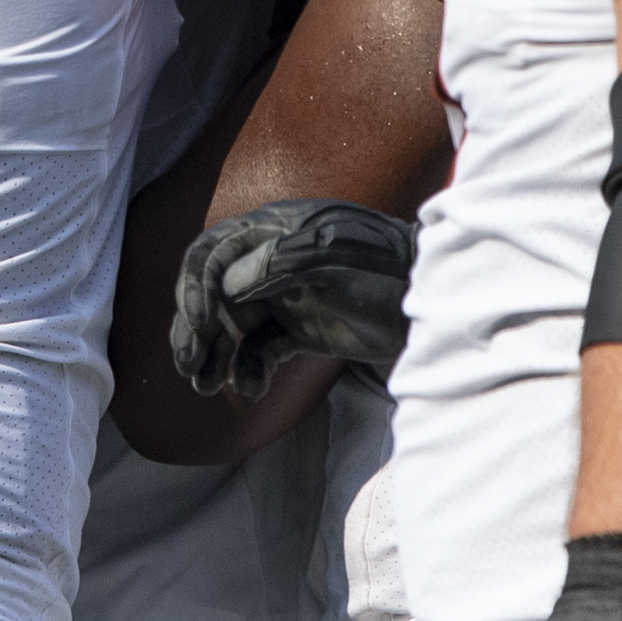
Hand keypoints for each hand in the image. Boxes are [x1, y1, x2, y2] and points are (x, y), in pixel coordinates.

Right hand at [170, 198, 412, 395]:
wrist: (432, 306)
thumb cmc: (384, 271)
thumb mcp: (330, 260)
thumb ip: (275, 265)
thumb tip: (224, 285)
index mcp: (273, 231)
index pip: (214, 253)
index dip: (197, 287)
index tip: (201, 326)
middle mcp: (270, 261)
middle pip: (213, 292)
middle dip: (196, 329)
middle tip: (189, 367)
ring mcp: (284, 296)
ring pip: (232, 325)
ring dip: (215, 354)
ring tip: (206, 386)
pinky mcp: (299, 329)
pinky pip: (260, 349)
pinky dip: (250, 368)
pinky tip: (254, 389)